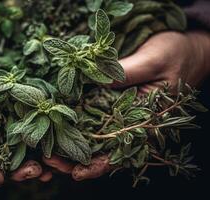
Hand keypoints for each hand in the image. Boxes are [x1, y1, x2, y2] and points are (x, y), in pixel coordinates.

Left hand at [42, 31, 209, 180]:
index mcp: (145, 121)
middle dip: (74, 157)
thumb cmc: (176, 54)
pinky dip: (72, 119)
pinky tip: (54, 121)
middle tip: (50, 160)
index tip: (76, 172)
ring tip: (46, 149)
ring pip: (92, 133)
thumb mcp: (154, 60)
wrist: (184, 49)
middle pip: (100, 147)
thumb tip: (95, 80)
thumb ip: (128, 72)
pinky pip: (90, 112)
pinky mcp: (110, 99)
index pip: (119, 151)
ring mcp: (118, 112)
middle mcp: (129, 121)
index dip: (97, 164)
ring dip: (68, 142)